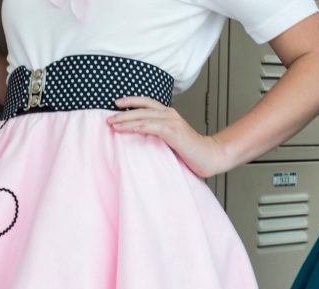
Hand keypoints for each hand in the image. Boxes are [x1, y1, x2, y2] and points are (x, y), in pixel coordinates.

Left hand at [109, 97, 229, 177]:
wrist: (210, 157)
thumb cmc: (192, 152)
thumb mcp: (172, 140)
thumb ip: (160, 135)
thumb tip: (143, 138)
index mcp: (169, 114)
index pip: (146, 103)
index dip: (130, 102)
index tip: (115, 105)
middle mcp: (170, 114)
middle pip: (142, 107)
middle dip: (123, 112)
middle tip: (108, 118)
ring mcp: (172, 121)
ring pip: (144, 115)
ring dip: (126, 120)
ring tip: (112, 124)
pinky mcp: (173, 131)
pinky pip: (151, 126)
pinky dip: (138, 126)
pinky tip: (126, 129)